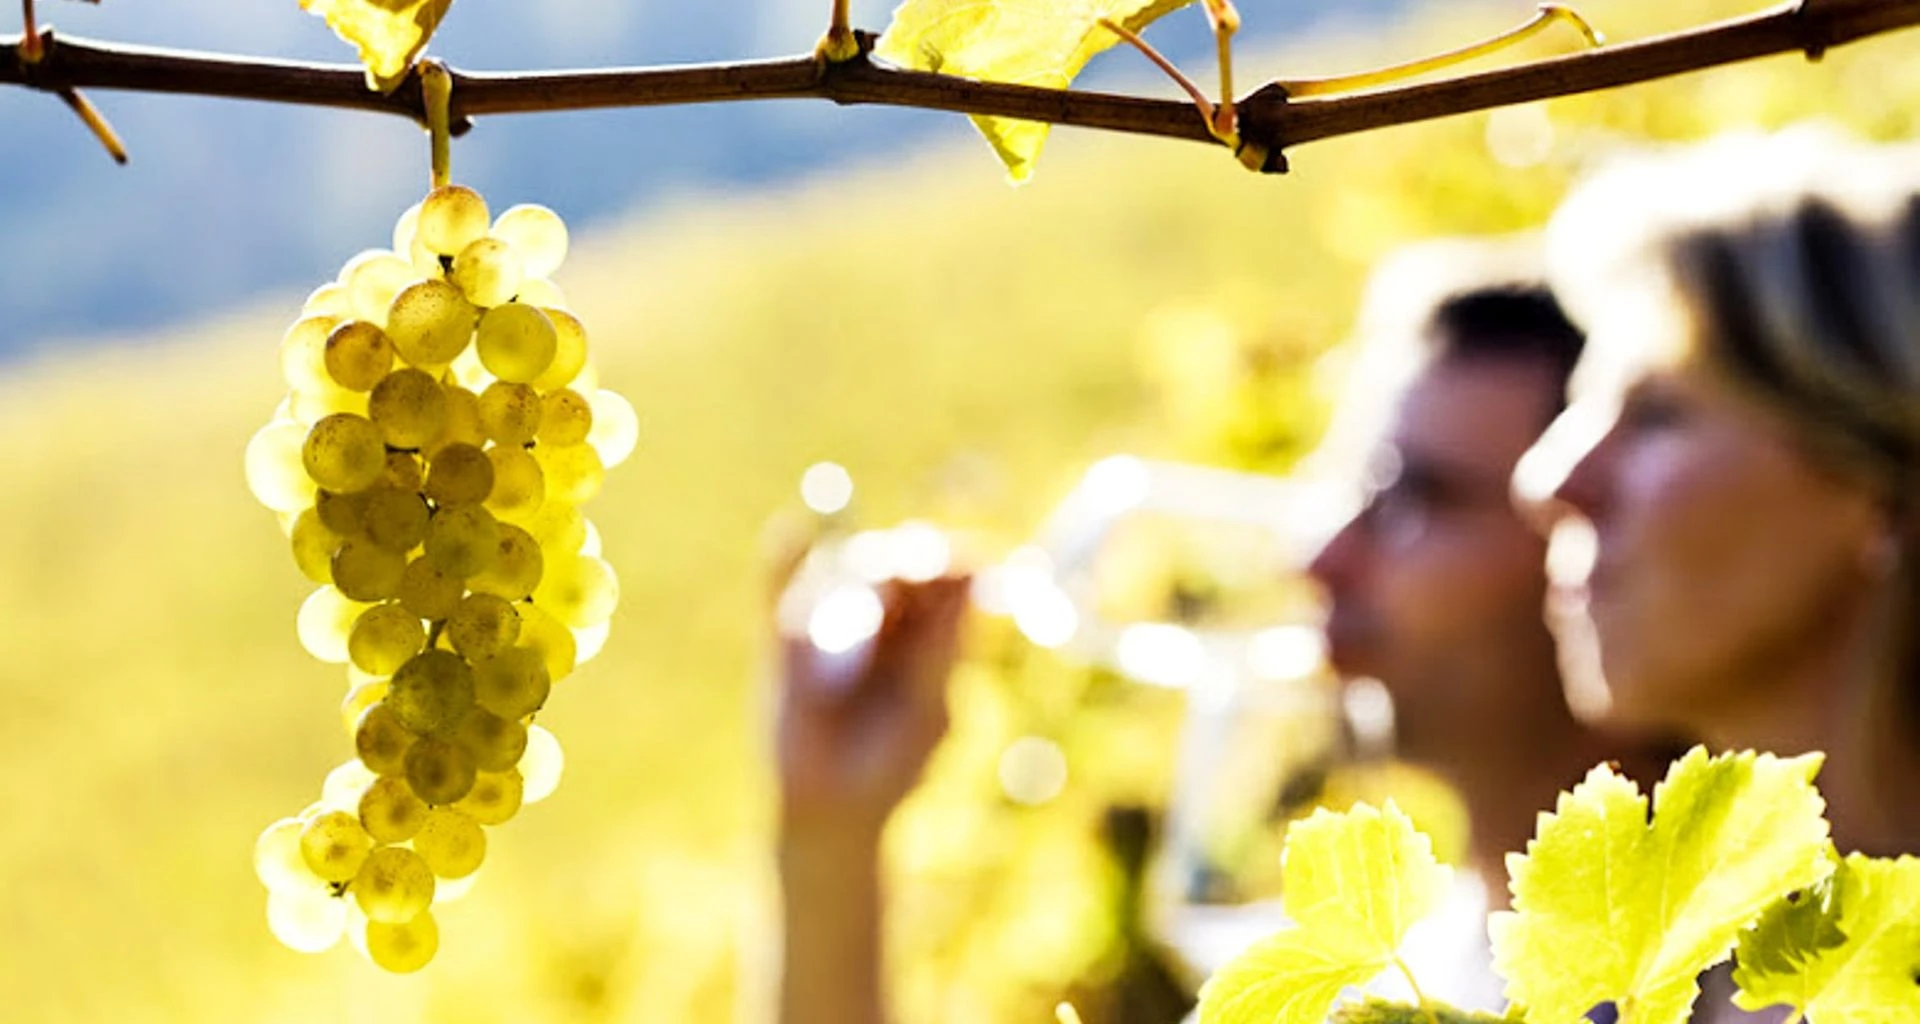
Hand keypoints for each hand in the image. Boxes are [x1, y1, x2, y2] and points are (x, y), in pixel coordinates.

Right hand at [773, 544, 970, 841]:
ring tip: (852, 624)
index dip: (947, 560)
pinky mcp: (784, 637)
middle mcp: (882, 619)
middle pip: (894, 564)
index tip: (956, 560)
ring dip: (853, 577)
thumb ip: (941, 651)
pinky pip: (781, 586)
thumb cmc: (890, 766)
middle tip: (904, 577)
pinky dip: (785, 558)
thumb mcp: (925, 711)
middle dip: (900, 564)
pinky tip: (791, 533)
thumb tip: (974, 585)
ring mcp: (831, 623)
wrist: (830, 811)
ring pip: (844, 570)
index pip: (942, 577)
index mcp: (927, 634)